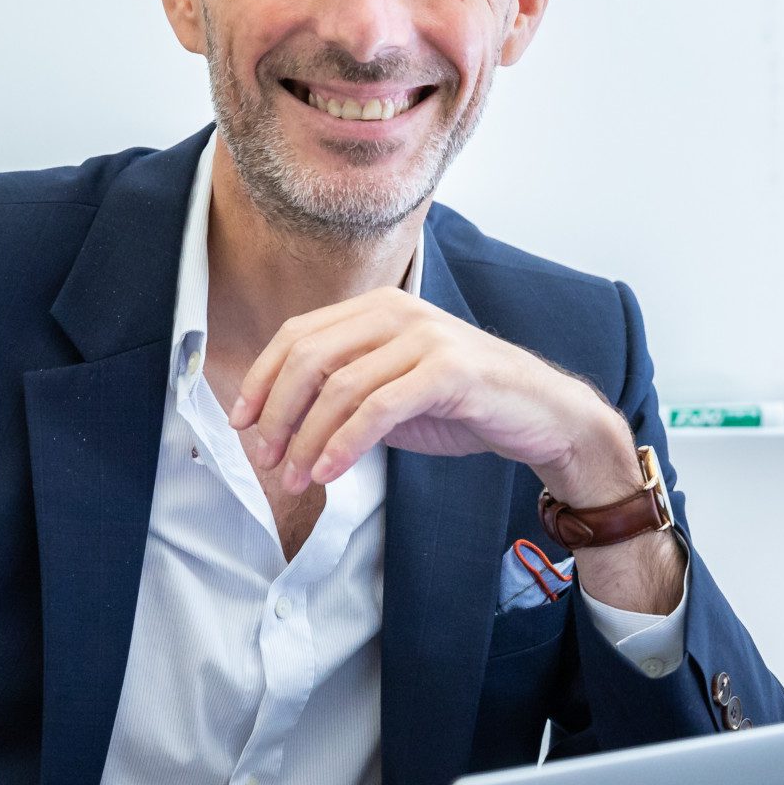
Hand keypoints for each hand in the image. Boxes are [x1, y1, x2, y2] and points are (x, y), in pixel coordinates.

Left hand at [229, 287, 684, 613]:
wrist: (541, 416)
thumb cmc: (465, 405)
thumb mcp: (392, 392)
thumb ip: (344, 392)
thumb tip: (276, 423)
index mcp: (378, 307)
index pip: (298, 334)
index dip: (262, 378)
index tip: (242, 421)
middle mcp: (398, 311)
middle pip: (310, 356)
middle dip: (277, 411)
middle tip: (264, 455)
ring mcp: (425, 337)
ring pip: (340, 386)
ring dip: (306, 438)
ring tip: (294, 477)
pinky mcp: (449, 370)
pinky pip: (378, 407)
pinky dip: (344, 443)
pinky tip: (329, 470)